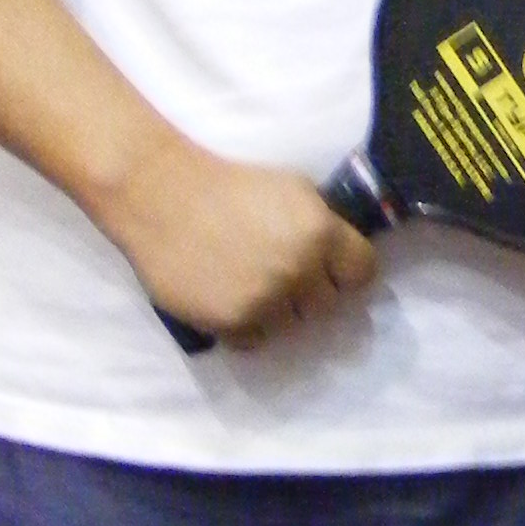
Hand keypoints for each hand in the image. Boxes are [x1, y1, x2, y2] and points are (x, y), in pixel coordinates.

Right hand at [107, 135, 378, 348]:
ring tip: (252, 288)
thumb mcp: (293, 190)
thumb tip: (341, 256)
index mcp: (320, 232)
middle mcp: (300, 270)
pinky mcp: (232, 322)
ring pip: (293, 327)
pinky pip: (256, 341)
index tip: (331, 271)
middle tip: (282, 278)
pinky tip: (230, 301)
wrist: (162, 197)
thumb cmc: (228, 185)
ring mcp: (266, 300)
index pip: (362, 273)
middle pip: (327, 305)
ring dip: (277, 313)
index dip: (346, 272)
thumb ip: (323, 225)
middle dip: (309, 293)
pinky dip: (245, 327)